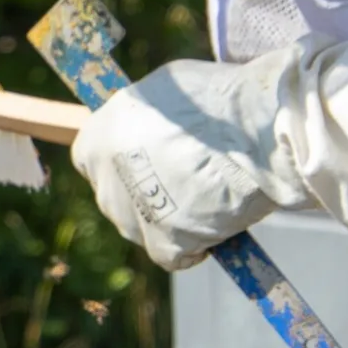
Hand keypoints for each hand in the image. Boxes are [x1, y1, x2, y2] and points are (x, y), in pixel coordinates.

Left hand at [71, 58, 285, 270]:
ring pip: (143, 227)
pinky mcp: (163, 244)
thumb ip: (143, 118)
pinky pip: (173, 255)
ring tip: (210, 195)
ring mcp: (131, 216)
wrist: (253, 130)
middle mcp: (104, 181)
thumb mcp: (162, 92)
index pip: (94, 161)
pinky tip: (215, 225)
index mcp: (95, 141)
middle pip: (117, 197)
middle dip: (146, 192)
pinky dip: (193, 248)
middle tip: (188, 179)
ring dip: (169, 219)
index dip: (124, 163)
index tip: (152, 160)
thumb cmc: (214, 100)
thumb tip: (146, 127)